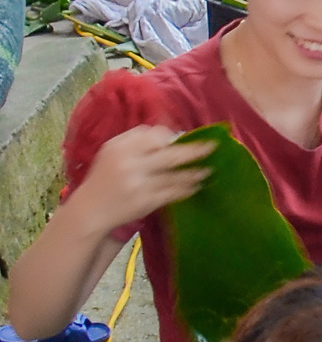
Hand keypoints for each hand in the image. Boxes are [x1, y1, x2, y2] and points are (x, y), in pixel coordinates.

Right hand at [77, 125, 212, 229]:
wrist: (90, 209)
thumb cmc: (104, 177)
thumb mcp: (111, 151)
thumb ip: (135, 140)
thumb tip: (167, 132)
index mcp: (120, 147)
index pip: (153, 135)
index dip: (171, 136)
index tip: (182, 138)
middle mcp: (129, 163)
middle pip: (169, 154)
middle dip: (193, 150)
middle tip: (211, 148)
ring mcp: (138, 184)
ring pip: (174, 176)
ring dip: (194, 173)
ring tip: (207, 170)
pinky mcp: (145, 202)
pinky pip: (172, 193)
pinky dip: (186, 189)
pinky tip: (195, 186)